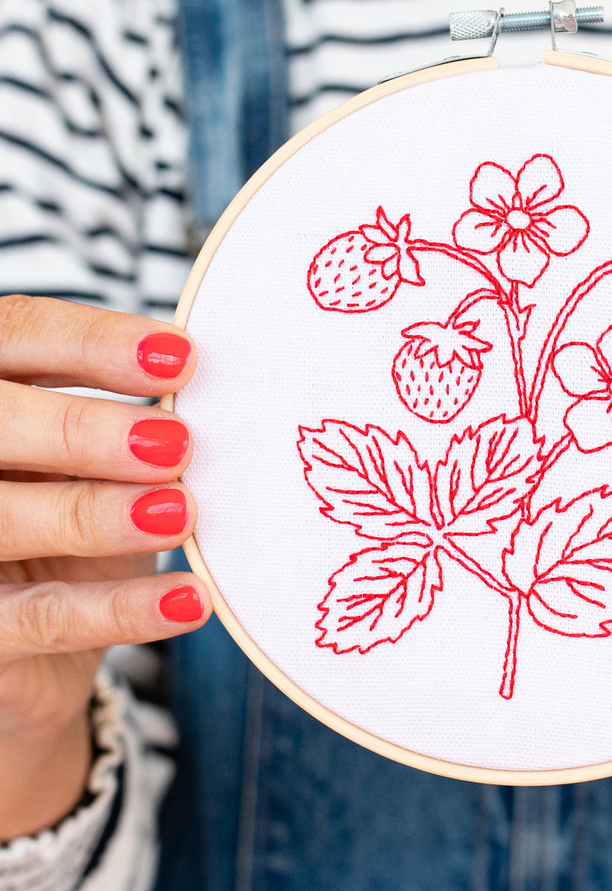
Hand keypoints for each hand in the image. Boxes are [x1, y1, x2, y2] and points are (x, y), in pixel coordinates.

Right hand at [0, 295, 209, 838]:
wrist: (58, 635)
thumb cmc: (85, 514)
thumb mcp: (105, 457)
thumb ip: (136, 421)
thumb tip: (227, 396)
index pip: (20, 337)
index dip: (91, 344)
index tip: (181, 358)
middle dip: (82, 430)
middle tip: (175, 443)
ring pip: (4, 521)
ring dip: (97, 516)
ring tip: (180, 514)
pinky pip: (39, 618)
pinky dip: (119, 609)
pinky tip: (187, 599)